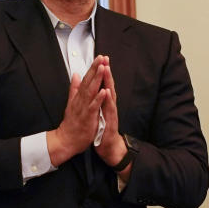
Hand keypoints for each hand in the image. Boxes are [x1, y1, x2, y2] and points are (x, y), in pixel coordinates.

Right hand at [46, 55, 109, 166]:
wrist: (66, 140)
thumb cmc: (71, 123)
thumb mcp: (72, 102)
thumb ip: (74, 88)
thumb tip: (75, 75)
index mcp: (78, 96)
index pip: (86, 79)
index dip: (93, 68)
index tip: (99, 57)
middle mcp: (80, 100)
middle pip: (88, 81)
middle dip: (95, 69)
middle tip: (101, 57)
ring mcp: (83, 108)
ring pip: (91, 91)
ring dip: (97, 79)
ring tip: (103, 68)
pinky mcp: (87, 117)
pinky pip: (93, 106)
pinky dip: (98, 98)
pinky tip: (104, 91)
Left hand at [94, 59, 131, 178]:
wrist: (109, 148)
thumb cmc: (103, 131)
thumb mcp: (98, 113)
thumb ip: (98, 100)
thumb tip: (97, 89)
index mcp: (105, 104)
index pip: (104, 85)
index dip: (102, 72)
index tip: (100, 59)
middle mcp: (110, 107)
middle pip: (109, 87)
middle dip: (107, 73)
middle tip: (105, 59)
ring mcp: (111, 114)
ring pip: (110, 96)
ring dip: (109, 82)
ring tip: (106, 70)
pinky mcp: (110, 122)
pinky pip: (109, 110)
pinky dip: (108, 100)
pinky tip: (107, 92)